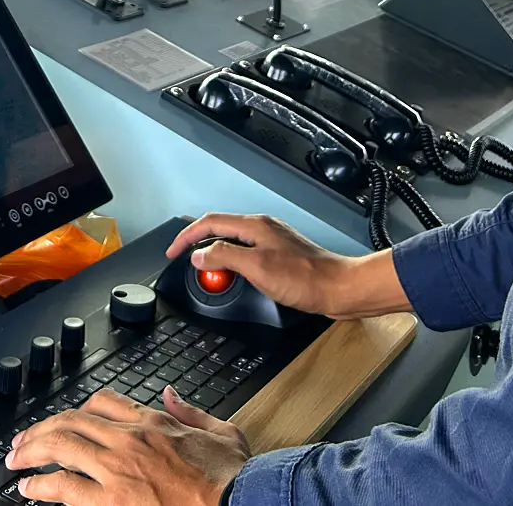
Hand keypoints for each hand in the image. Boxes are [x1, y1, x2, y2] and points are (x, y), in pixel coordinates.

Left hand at [6, 387, 249, 505]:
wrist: (239, 503)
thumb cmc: (232, 478)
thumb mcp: (221, 430)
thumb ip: (190, 411)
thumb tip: (170, 396)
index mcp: (154, 423)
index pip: (104, 402)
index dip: (78, 408)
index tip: (67, 418)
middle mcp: (129, 441)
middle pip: (71, 421)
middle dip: (40, 429)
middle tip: (22, 440)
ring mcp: (117, 470)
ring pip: (61, 447)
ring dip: (31, 452)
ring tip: (15, 461)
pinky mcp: (111, 502)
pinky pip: (64, 487)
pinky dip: (41, 485)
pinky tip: (30, 488)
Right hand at [166, 213, 410, 319]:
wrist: (339, 288)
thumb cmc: (306, 278)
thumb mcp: (257, 267)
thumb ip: (225, 257)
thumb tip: (200, 255)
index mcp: (255, 226)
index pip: (210, 222)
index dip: (186, 237)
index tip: (173, 252)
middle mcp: (263, 229)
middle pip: (220, 229)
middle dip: (198, 244)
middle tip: (186, 262)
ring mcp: (272, 242)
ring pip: (232, 242)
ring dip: (215, 255)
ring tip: (208, 272)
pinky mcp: (279, 256)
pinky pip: (246, 254)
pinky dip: (232, 264)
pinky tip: (235, 277)